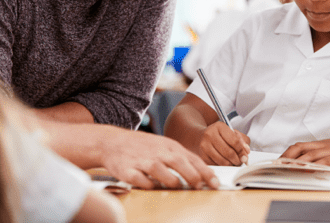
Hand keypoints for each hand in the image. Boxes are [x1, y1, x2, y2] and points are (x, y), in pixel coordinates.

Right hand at [99, 128, 219, 189]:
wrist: (113, 142)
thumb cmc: (144, 147)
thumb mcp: (165, 146)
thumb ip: (182, 159)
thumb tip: (203, 174)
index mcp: (170, 146)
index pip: (192, 159)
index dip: (205, 172)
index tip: (216, 183)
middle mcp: (159, 152)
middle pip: (179, 163)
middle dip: (192, 176)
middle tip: (200, 186)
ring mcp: (143, 161)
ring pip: (161, 172)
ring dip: (171, 181)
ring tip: (176, 186)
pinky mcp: (128, 170)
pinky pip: (141, 181)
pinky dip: (148, 185)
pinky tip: (152, 186)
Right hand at [198, 122, 249, 165]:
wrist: (200, 137)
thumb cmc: (219, 135)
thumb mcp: (231, 132)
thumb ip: (242, 140)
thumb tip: (246, 152)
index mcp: (219, 126)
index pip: (235, 141)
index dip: (242, 150)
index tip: (245, 155)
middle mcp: (210, 134)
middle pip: (229, 152)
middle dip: (238, 160)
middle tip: (241, 161)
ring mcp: (204, 146)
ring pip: (222, 161)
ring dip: (231, 164)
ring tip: (233, 162)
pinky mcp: (201, 156)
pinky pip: (216, 165)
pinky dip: (223, 166)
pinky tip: (224, 162)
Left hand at [280, 133, 329, 168]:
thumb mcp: (328, 150)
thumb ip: (317, 156)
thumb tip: (302, 164)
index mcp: (317, 144)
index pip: (297, 146)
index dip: (286, 153)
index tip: (276, 161)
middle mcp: (321, 146)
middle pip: (300, 148)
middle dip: (287, 156)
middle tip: (278, 166)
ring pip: (311, 154)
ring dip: (299, 162)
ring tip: (288, 168)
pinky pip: (326, 161)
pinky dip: (317, 165)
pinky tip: (310, 169)